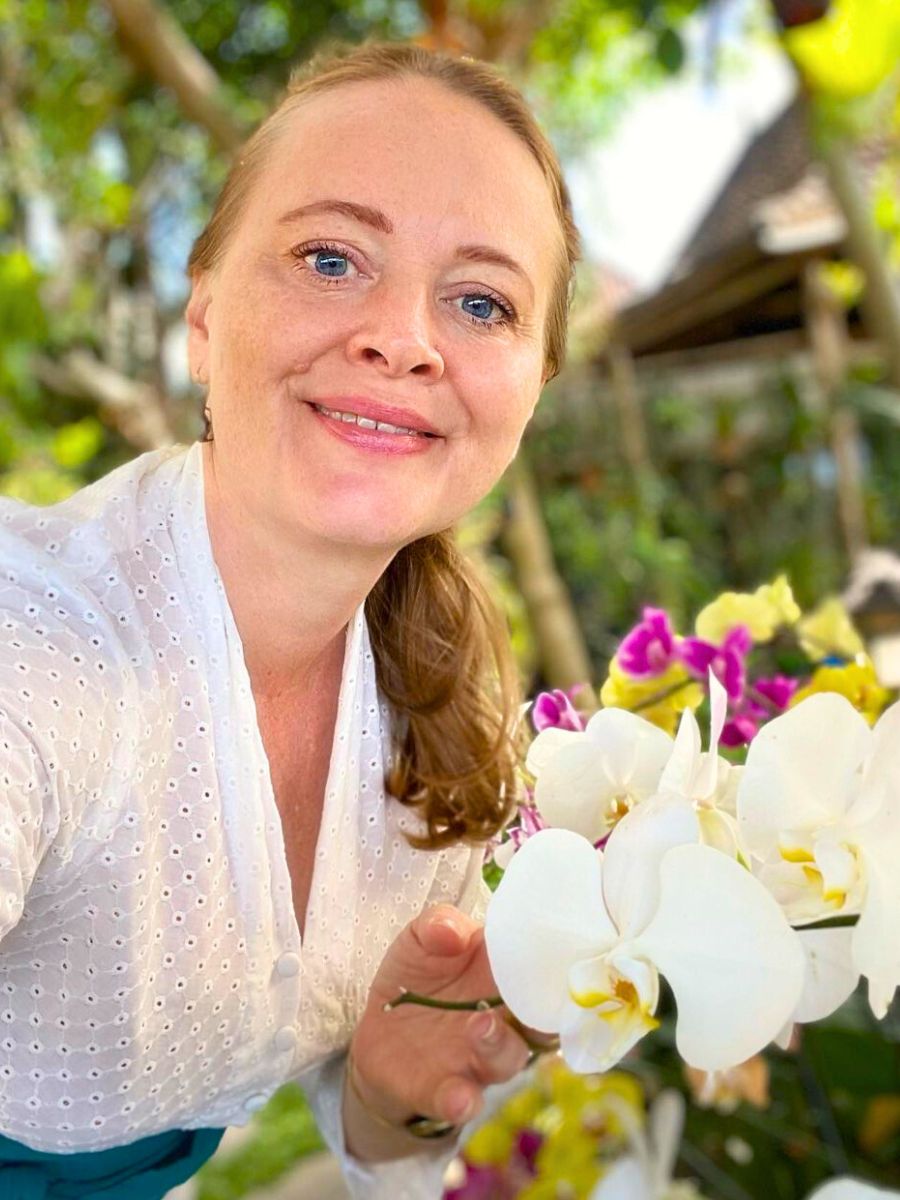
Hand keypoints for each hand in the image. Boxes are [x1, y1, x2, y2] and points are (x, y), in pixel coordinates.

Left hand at [349, 903, 538, 1127]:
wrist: (378, 1026)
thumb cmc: (416, 972)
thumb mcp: (420, 939)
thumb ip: (437, 925)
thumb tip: (453, 932)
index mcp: (505, 975)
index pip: (545, 972)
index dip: (556, 967)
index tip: (562, 956)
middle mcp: (503, 1019)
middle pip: (539, 1021)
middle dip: (536, 1012)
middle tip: (519, 994)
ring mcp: (477, 1058)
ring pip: (505, 1059)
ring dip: (497, 1046)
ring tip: (479, 1027)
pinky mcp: (445, 1090)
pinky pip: (462, 1100)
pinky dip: (462, 1101)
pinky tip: (458, 1098)